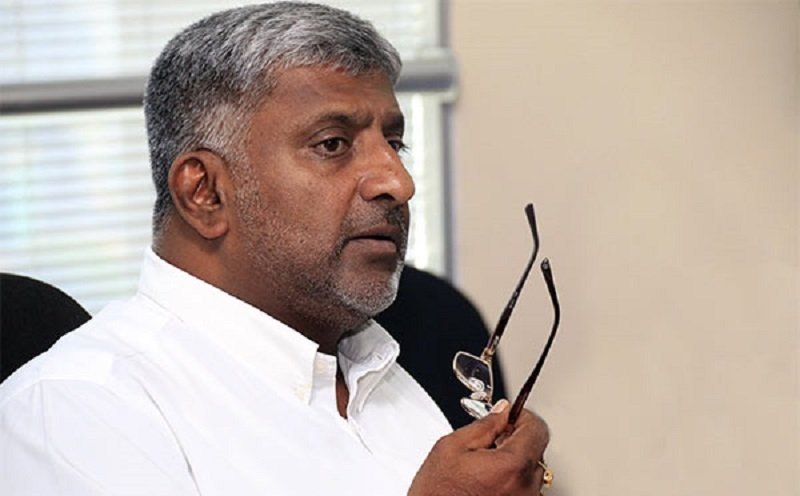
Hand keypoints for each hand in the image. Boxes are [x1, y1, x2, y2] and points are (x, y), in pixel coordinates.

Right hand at [408, 400, 549, 495]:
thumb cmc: (437, 494)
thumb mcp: (452, 447)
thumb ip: (484, 425)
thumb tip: (502, 411)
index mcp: (511, 466)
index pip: (537, 430)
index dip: (523, 417)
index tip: (510, 416)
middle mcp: (525, 487)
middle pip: (536, 450)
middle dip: (515, 440)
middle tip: (490, 442)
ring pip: (531, 470)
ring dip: (514, 462)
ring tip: (485, 467)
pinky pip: (524, 488)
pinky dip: (512, 480)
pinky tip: (489, 482)